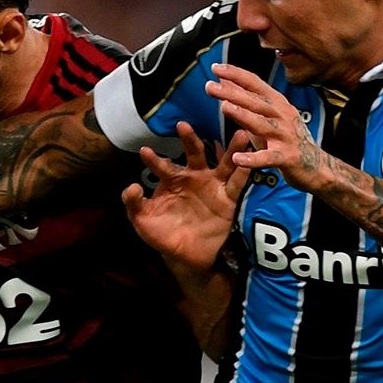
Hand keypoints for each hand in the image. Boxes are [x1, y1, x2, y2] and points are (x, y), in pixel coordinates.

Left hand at [121, 122, 248, 276]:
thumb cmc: (163, 235)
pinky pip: (237, 184)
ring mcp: (213, 185)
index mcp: (172, 180)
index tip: (144, 151)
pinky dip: (244, 172)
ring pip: (223, 162)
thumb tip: (133, 186)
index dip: (153, 160)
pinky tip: (248, 160)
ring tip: (240, 134)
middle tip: (183, 125)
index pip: (162, 166)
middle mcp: (194, 177)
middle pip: (194, 154)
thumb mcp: (144, 220)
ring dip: (231, 148)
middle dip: (189, 140)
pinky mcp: (228, 199)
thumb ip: (134, 204)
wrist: (186, 256)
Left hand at [205, 63, 332, 190]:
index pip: (255, 84)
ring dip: (243, 115)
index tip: (216, 67)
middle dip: (233, 92)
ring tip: (224, 108)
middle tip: (210, 86)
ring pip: (262, 124)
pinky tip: (238, 158)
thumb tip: (224, 81)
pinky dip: (253, 158)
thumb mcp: (266, 117)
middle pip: (255, 102)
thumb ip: (245, 101)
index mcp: (277, 103)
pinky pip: (269, 157)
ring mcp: (286, 136)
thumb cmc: (286, 139)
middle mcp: (283, 115)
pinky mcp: (287, 157)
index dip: (236, 75)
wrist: (317, 166)